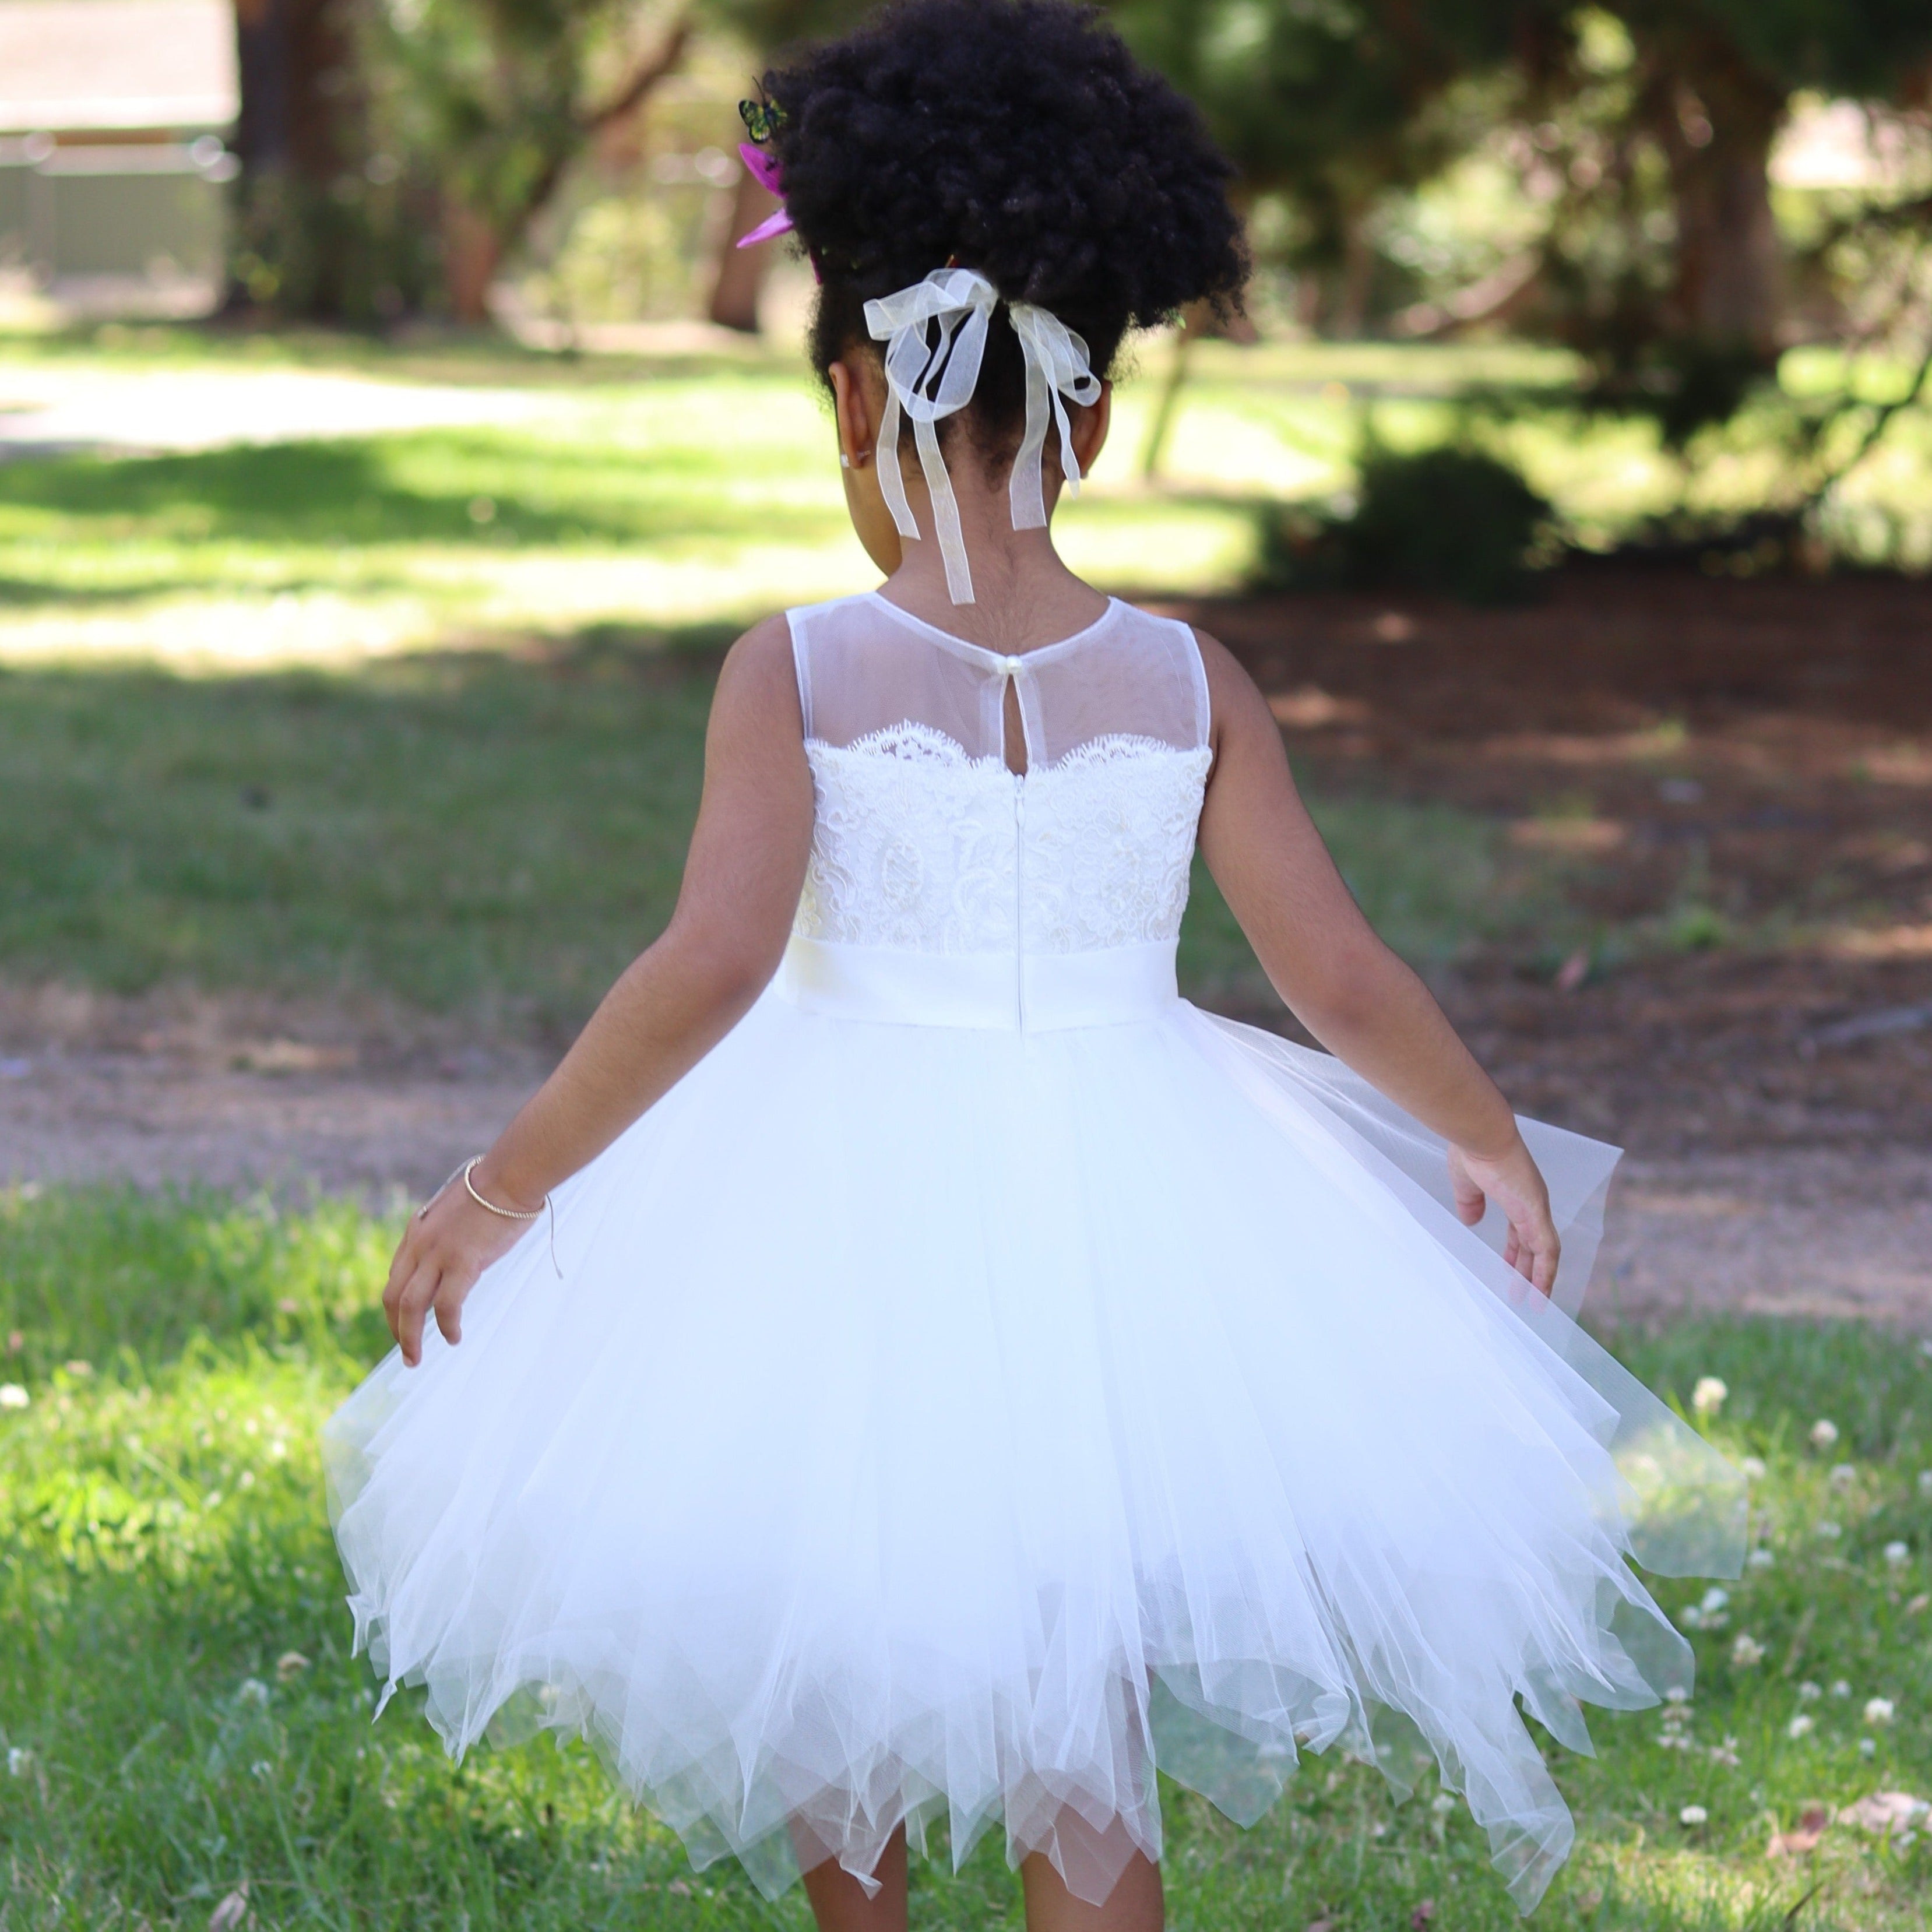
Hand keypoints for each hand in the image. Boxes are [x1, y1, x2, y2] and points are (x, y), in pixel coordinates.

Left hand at [383, 1166, 529, 1366]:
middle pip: (393, 1295)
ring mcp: (438, 1253)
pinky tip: (454, 1337)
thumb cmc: (496, 1189)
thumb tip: (460, 1251)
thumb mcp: (459, 1210)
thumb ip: (449, 1233)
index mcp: (417, 1229)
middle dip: (395, 1328)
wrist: (510, 1176)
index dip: (397, 1305)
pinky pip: (446, 1305)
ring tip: (416, 1358)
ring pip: (410, 1306)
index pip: (396, 1275)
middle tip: (406, 1351)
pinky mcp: (462, 1262)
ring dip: (410, 1337)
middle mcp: (419, 1243)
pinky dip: (446, 1326)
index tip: (406, 1322)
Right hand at [1446, 1135, 1560, 1296]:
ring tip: (1534, 1303)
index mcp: (1515, 1196)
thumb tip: (1470, 1221)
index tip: (1509, 1270)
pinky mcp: (1536, 1213)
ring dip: (1539, 1279)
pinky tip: (1540, 1293)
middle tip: (1521, 1294)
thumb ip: (1470, 1203)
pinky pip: (1547, 1250)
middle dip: (1527, 1270)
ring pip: (1544, 1252)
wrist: (1481, 1135)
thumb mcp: (1466, 1184)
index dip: (1516, 1252)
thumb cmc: (1471, 1151)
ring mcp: (1536, 1209)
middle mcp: (1531, 1204)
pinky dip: (1546, 1273)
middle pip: (1534, 1245)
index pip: (1520, 1231)